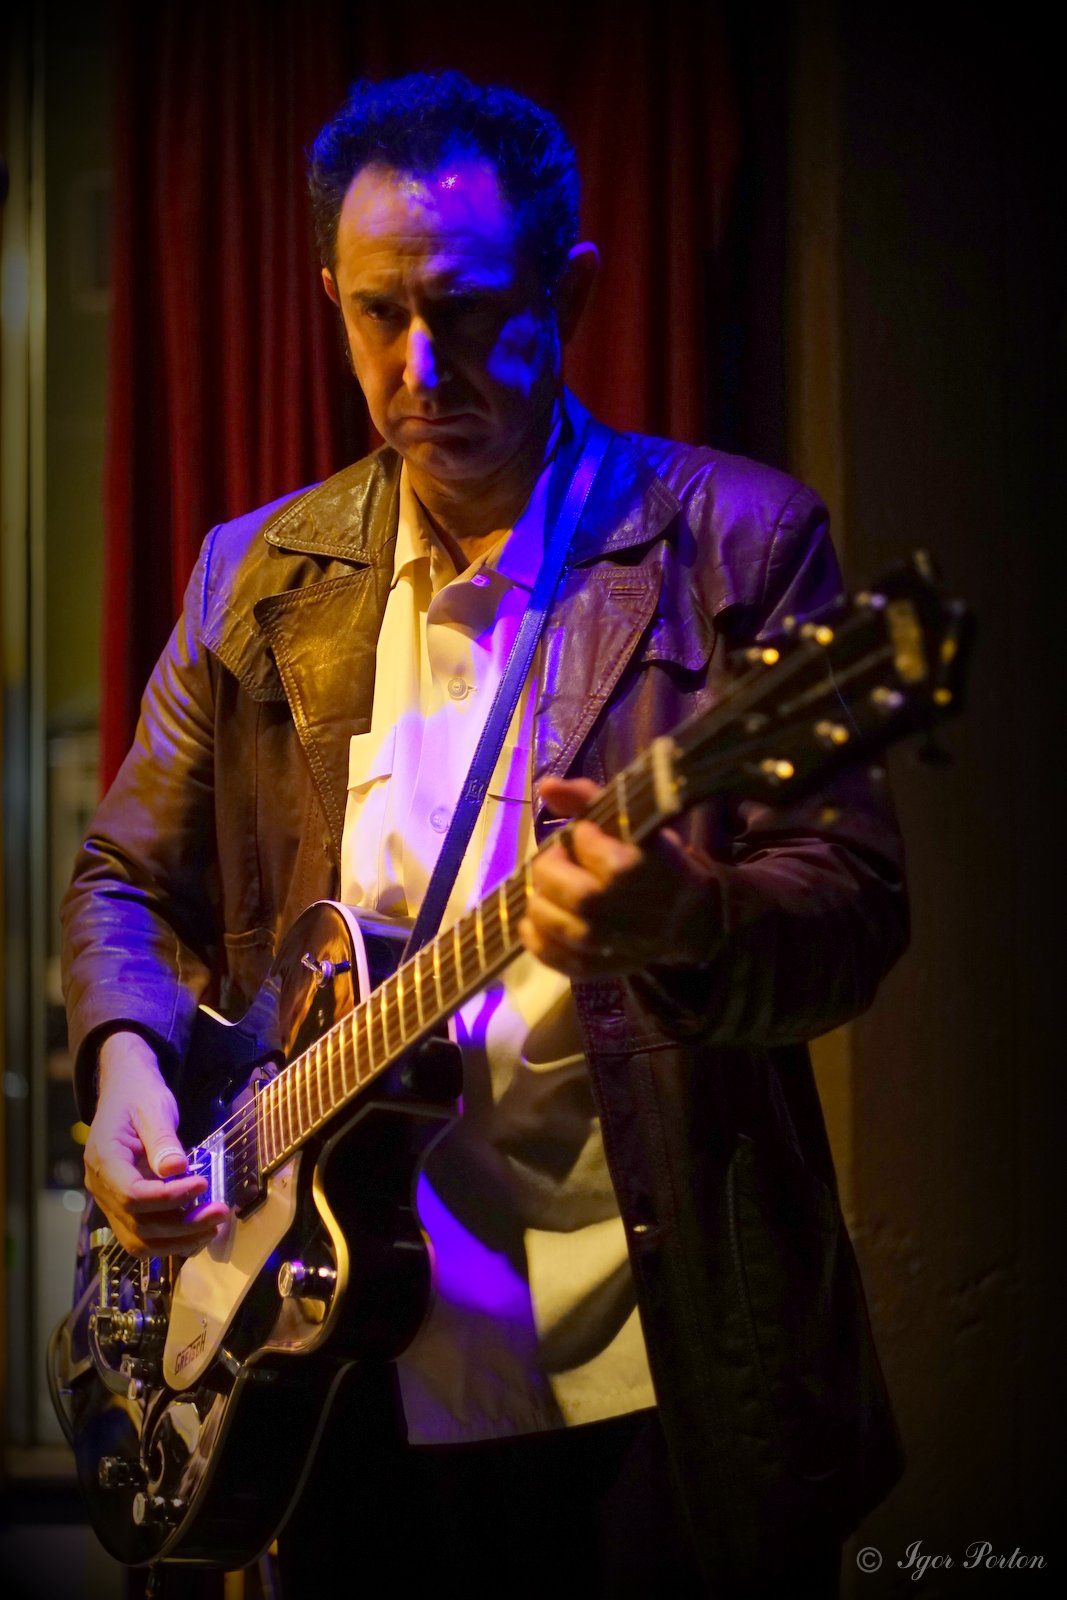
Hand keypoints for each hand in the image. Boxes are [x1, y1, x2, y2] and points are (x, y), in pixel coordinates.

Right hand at [83, 1032, 228, 1255]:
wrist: (124, 1091)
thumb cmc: (139, 1095)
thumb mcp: (153, 1107)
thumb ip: (162, 1139)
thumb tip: (176, 1170)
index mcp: (104, 1159)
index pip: (132, 1194)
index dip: (169, 1197)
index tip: (203, 1183)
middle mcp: (101, 1186)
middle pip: (138, 1224)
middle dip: (182, 1226)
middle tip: (221, 1213)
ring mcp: (110, 1200)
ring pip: (139, 1240)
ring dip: (178, 1241)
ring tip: (214, 1227)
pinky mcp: (125, 1207)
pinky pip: (143, 1236)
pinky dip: (171, 1241)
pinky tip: (199, 1232)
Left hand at [519, 775, 720, 978]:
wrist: (687, 918)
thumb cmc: (655, 862)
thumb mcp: (632, 822)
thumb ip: (587, 798)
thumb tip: (545, 785)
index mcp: (631, 867)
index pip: (582, 843)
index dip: (581, 836)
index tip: (590, 835)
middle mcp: (617, 911)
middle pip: (559, 886)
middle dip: (551, 867)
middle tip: (560, 861)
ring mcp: (603, 945)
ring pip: (548, 921)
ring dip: (539, 900)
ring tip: (552, 890)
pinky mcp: (592, 970)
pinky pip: (549, 956)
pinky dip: (535, 938)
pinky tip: (540, 919)